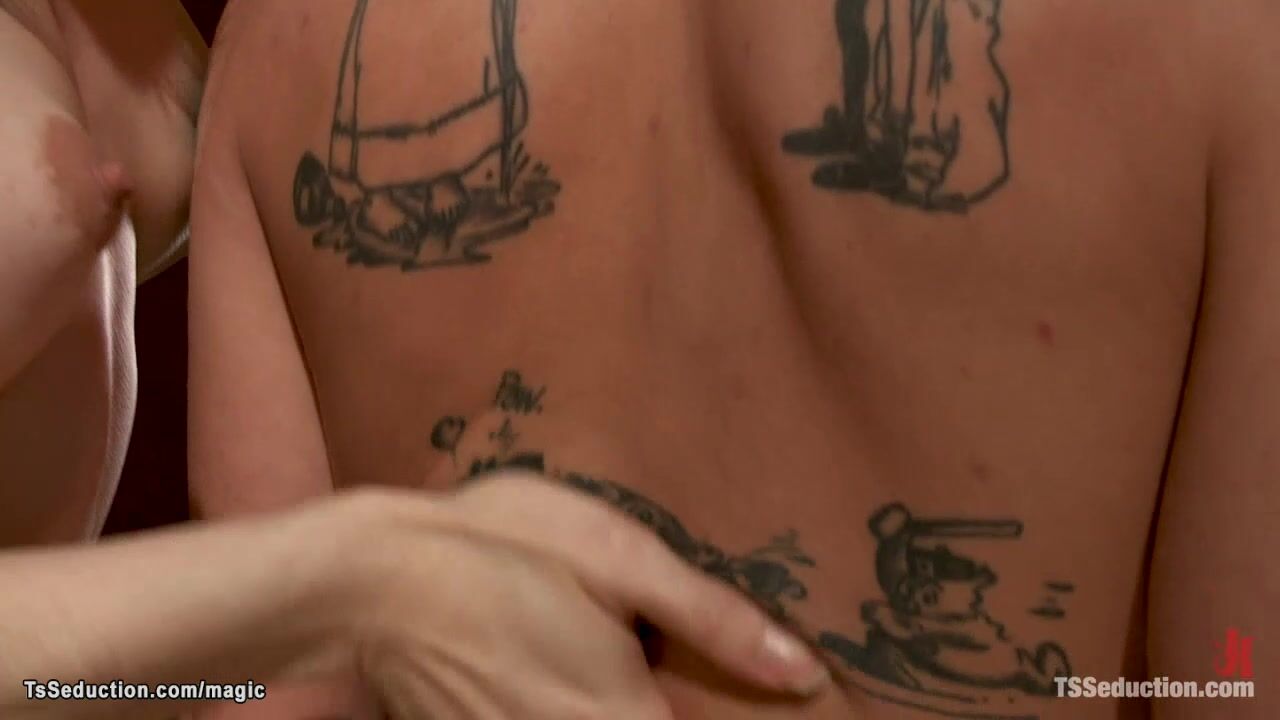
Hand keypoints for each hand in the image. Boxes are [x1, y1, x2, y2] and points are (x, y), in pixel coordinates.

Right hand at [334, 473, 830, 718]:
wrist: (373, 577)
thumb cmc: (506, 549)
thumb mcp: (622, 560)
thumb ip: (716, 623)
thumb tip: (807, 676)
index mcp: (630, 718)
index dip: (732, 719)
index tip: (750, 701)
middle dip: (672, 707)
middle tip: (642, 651)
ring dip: (616, 705)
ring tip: (578, 649)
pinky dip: (561, 705)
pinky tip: (540, 660)